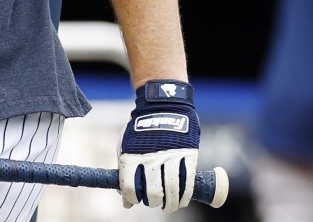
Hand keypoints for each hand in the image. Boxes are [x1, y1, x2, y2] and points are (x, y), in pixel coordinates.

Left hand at [118, 79, 199, 211]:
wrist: (163, 105)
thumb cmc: (141, 128)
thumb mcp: (126, 144)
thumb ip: (124, 171)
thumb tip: (125, 201)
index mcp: (132, 154)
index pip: (129, 185)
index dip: (131, 197)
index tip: (133, 200)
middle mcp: (151, 157)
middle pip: (152, 191)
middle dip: (152, 201)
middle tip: (153, 202)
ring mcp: (170, 157)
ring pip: (171, 190)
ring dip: (170, 204)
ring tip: (168, 207)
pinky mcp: (187, 156)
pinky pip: (187, 183)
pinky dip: (184, 197)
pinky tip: (181, 201)